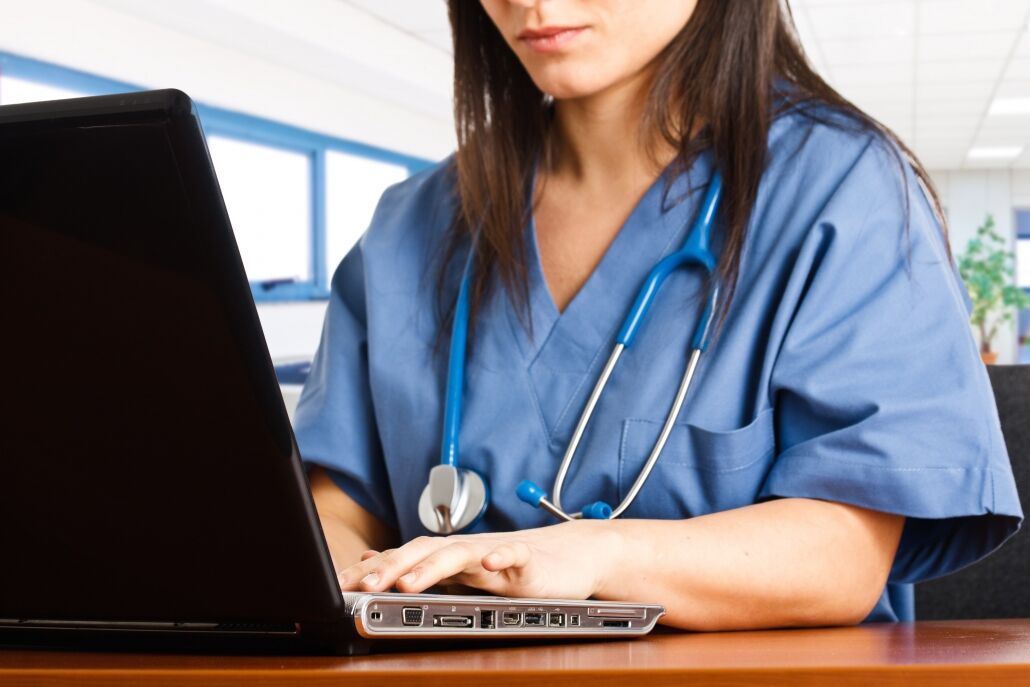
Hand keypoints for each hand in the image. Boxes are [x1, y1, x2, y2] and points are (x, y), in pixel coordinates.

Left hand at [337, 520, 618, 599]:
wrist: (569, 558)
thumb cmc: (513, 568)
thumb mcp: (462, 572)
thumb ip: (417, 567)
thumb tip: (369, 561)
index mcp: (448, 557)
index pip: (402, 559)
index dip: (371, 570)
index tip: (340, 585)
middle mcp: (468, 552)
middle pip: (425, 552)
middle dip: (391, 567)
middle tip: (363, 586)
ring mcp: (498, 555)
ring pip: (462, 554)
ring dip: (432, 567)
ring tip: (408, 583)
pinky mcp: (530, 564)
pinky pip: (516, 557)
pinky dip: (503, 557)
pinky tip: (490, 562)